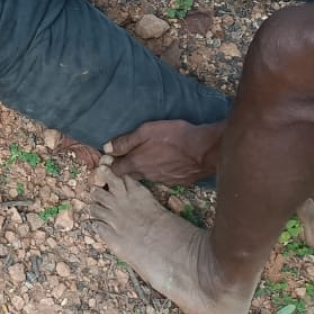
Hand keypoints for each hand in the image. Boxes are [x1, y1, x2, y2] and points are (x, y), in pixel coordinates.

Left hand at [103, 119, 223, 184]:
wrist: (207, 150)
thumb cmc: (175, 136)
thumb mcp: (146, 132)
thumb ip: (125, 141)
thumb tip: (106, 148)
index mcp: (136, 163)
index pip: (115, 170)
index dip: (110, 165)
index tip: (108, 160)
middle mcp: (147, 175)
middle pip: (129, 175)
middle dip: (125, 168)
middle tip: (126, 159)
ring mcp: (162, 180)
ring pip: (146, 177)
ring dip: (144, 170)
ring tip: (147, 160)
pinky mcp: (177, 182)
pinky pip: (162, 178)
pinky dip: (160, 172)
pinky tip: (165, 164)